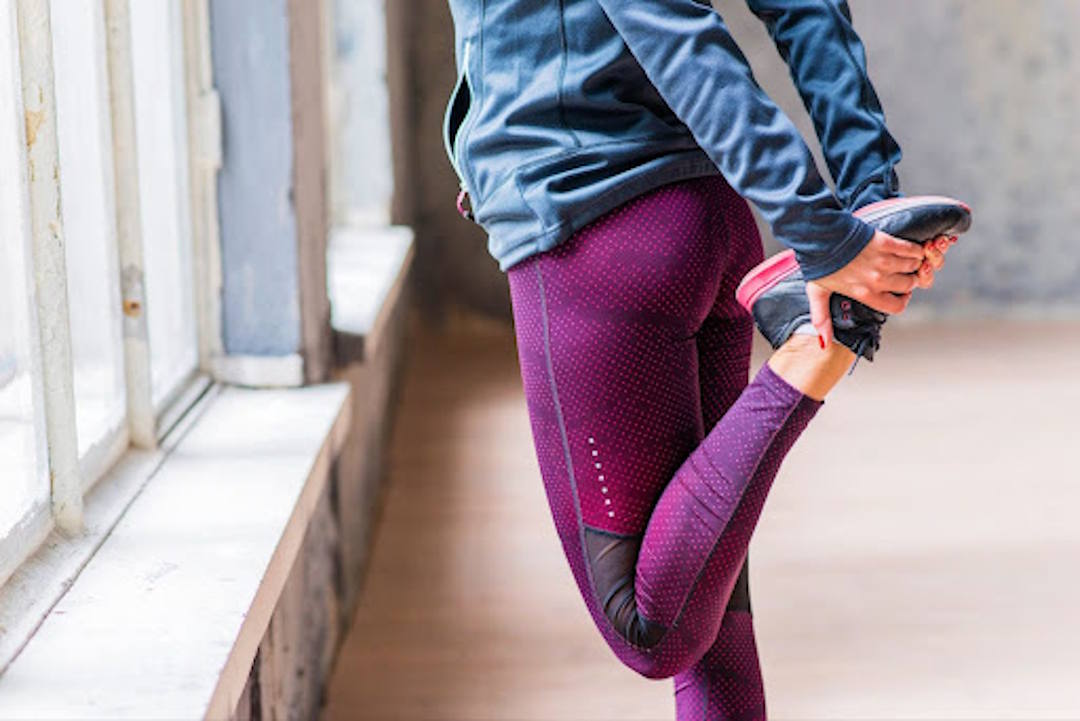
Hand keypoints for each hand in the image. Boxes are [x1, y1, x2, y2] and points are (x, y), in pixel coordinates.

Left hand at [806, 229, 950, 347]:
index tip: (900, 293)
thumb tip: (823, 344)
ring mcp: (883, 261)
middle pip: (909, 285)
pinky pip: (911, 249)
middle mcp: (877, 280)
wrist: (820, 236)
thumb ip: (822, 319)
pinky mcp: (886, 243)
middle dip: (909, 280)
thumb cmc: (818, 263)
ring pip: (913, 266)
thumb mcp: (818, 293)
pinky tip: (909, 248)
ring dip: (912, 263)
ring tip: (904, 259)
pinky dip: (914, 249)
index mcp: (864, 294)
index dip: (902, 300)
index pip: (897, 307)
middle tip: (903, 273)